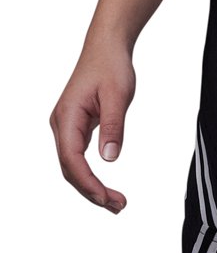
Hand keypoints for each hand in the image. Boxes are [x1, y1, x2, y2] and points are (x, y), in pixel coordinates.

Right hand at [49, 39, 135, 213]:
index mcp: (67, 116)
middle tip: (118, 206)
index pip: (72, 160)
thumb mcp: (118, 95)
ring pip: (73, 165)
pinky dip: (90, 174)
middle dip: (92, 191)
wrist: (107, 46)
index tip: (106, 198)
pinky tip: (104, 186)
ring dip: (91, 186)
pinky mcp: (75, 126)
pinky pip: (78, 157)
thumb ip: (113, 126)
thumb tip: (109, 159)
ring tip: (115, 202)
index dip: (88, 183)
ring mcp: (66, 126)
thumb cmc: (111, 66)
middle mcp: (61, 124)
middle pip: (70, 168)